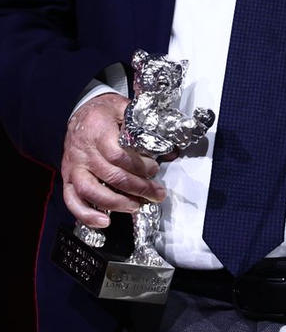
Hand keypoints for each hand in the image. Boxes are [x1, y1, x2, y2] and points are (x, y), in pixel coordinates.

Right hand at [61, 92, 164, 229]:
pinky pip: (72, 200)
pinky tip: (103, 222)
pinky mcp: (68, 178)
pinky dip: (85, 214)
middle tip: (156, 194)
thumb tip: (170, 150)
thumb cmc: (106, 112)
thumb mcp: (126, 109)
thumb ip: (146, 127)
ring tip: (136, 207)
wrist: (81, 111)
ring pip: (91, 191)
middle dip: (137, 188)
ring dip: (116, 203)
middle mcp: (84, 152)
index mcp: (99, 133)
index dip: (138, 166)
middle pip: (111, 176)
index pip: (118, 155)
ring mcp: (73, 167)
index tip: (154, 169)